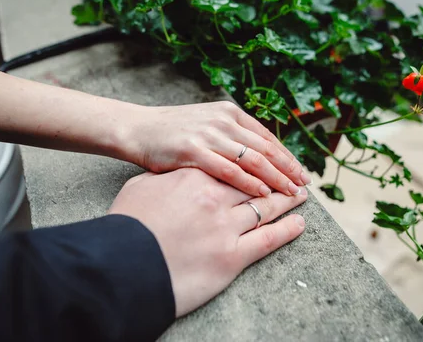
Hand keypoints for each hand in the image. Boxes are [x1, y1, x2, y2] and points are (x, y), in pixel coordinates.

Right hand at [107, 168, 306, 316]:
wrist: (122, 261)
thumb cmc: (128, 223)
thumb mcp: (142, 188)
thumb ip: (168, 178)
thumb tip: (179, 173)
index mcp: (193, 174)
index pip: (234, 161)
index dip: (256, 161)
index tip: (269, 160)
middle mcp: (213, 195)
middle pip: (256, 180)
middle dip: (279, 175)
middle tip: (296, 176)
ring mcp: (224, 223)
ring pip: (266, 205)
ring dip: (286, 198)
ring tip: (300, 194)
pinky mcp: (230, 254)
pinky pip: (267, 238)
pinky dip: (285, 229)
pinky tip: (298, 223)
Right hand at [119, 101, 310, 196]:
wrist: (136, 129)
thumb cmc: (172, 133)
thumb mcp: (206, 125)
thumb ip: (231, 135)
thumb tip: (259, 155)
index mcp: (229, 113)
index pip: (267, 136)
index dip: (287, 156)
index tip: (301, 172)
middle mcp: (223, 121)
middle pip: (265, 148)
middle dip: (288, 168)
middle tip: (305, 185)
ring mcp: (209, 135)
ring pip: (253, 159)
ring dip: (276, 177)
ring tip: (292, 192)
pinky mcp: (193, 151)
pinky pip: (229, 170)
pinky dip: (249, 182)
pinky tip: (263, 193)